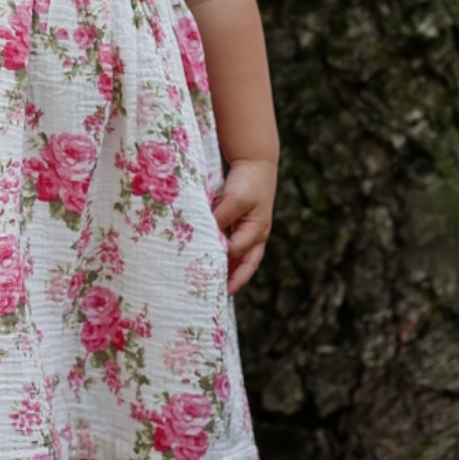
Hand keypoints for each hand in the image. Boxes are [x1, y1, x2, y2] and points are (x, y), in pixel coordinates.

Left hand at [212, 157, 276, 294]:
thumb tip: (205, 237)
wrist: (256, 163)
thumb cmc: (248, 181)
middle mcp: (256, 236)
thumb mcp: (234, 200)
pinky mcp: (244, 227)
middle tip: (215, 296)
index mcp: (257, 231)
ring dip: (229, 272)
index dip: (220, 262)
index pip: (235, 252)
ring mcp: (252, 233)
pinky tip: (214, 263)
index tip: (202, 272)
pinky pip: (236, 249)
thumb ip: (220, 218)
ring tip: (213, 286)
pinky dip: (227, 258)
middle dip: (232, 281)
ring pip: (241, 260)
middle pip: (245, 266)